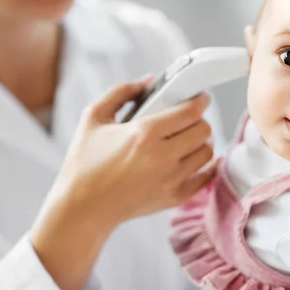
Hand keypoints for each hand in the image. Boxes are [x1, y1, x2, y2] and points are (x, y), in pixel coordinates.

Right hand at [51, 75, 216, 223]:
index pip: (190, 112)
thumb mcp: (93, 117)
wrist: (82, 208)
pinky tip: (195, 158)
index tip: (200, 97)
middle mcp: (162, 157)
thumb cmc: (84, 163)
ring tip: (188, 139)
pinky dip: (206, 166)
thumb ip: (121, 92)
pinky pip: (206, 177)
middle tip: (188, 119)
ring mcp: (170, 180)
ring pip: (207, 152)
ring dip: (201, 142)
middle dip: (198, 120)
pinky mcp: (173, 198)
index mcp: (144, 133)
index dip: (200, 100)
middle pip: (204, 130)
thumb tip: (148, 80)